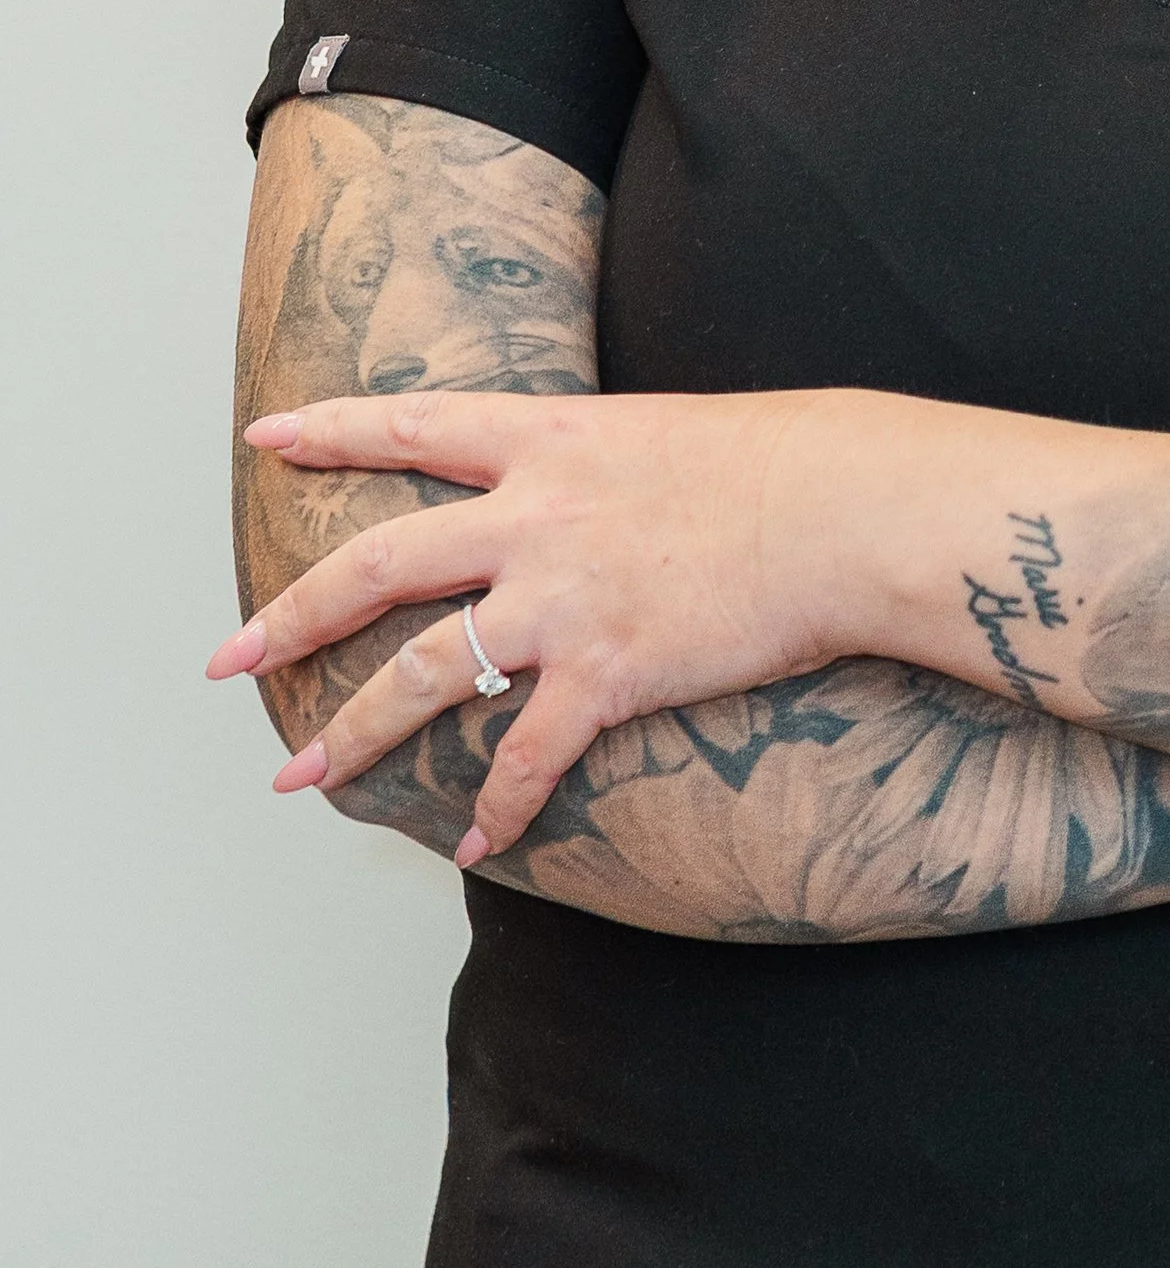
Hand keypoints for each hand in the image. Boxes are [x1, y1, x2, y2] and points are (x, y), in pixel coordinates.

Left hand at [208, 382, 869, 864]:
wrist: (843, 506)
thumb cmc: (787, 459)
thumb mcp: (672, 431)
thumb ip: (607, 463)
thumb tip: (593, 486)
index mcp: (552, 439)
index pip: (414, 425)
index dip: (331, 430)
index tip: (264, 438)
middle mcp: (537, 514)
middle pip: (378, 565)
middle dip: (290, 618)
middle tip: (227, 658)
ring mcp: (564, 596)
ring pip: (423, 673)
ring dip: (355, 734)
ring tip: (304, 777)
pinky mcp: (607, 672)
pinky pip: (527, 755)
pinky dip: (498, 807)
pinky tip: (475, 842)